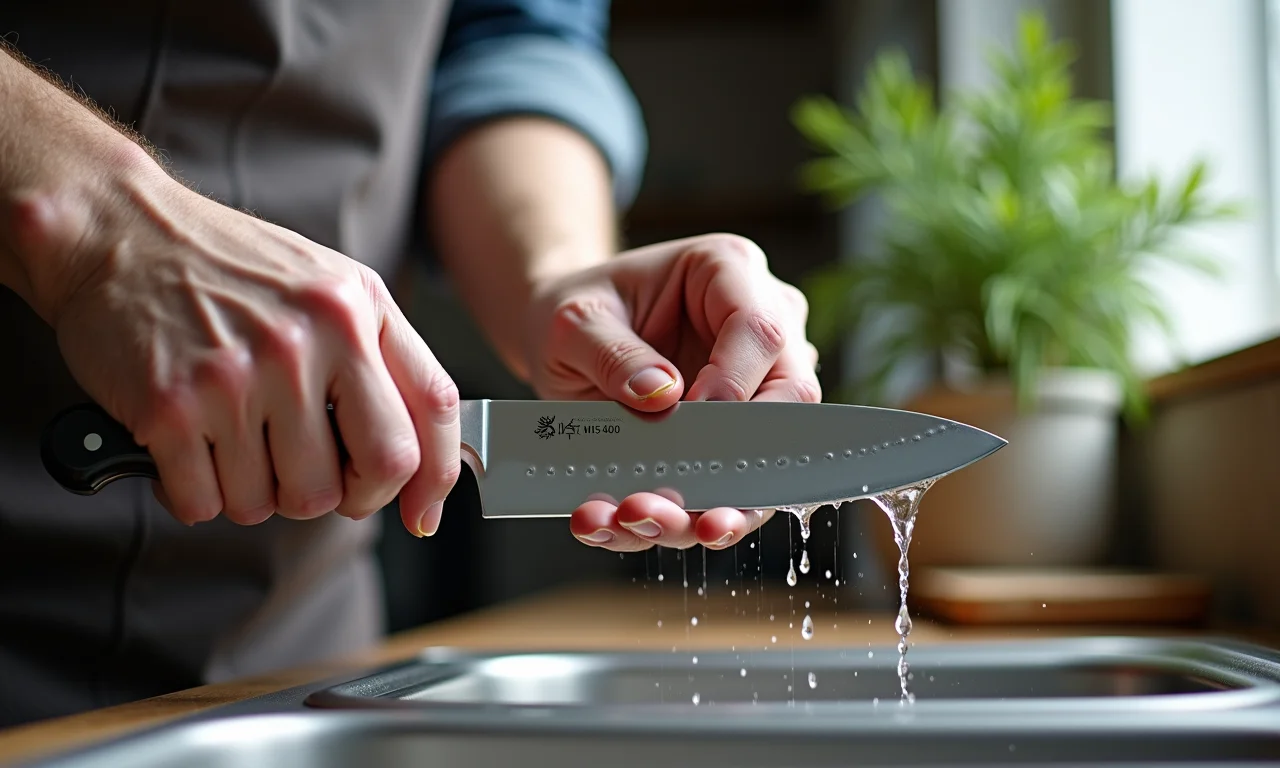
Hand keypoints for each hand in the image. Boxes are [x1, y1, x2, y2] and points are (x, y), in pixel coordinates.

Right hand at [37, 159, 459, 534]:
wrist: (116, 231)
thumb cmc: (229, 268)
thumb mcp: (332, 287)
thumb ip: (383, 359)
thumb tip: (419, 462)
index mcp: (357, 311)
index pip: (433, 410)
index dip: (436, 478)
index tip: (423, 514)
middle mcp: (307, 342)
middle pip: (366, 475)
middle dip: (340, 495)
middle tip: (305, 472)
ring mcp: (239, 376)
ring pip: (279, 501)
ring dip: (254, 490)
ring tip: (232, 436)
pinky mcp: (172, 407)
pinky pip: (206, 504)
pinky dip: (195, 493)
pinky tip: (188, 445)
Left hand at [525, 234, 820, 551]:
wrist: (568, 341)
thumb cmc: (578, 312)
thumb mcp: (574, 321)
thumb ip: (613, 352)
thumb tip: (661, 397)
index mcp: (729, 272)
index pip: (761, 331)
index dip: (734, 385)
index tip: (684, 422)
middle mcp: (763, 330)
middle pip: (788, 401)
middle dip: (736, 461)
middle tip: (671, 498)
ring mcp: (758, 386)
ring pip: (765, 459)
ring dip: (706, 504)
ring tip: (637, 521)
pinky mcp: (737, 440)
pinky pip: (728, 489)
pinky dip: (676, 518)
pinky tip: (617, 526)